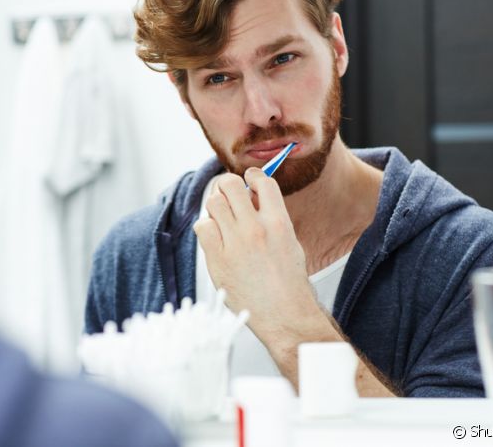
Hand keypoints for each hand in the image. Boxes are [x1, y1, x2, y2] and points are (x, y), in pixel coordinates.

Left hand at [193, 168, 320, 346]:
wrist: (285, 316)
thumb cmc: (289, 283)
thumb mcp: (290, 242)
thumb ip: (271, 218)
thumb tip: (253, 198)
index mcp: (279, 222)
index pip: (262, 181)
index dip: (252, 176)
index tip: (247, 178)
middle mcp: (256, 228)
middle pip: (230, 185)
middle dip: (227, 187)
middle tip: (228, 196)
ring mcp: (235, 243)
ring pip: (213, 203)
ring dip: (216, 206)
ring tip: (222, 218)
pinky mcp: (218, 259)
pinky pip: (202, 227)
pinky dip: (206, 227)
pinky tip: (215, 237)